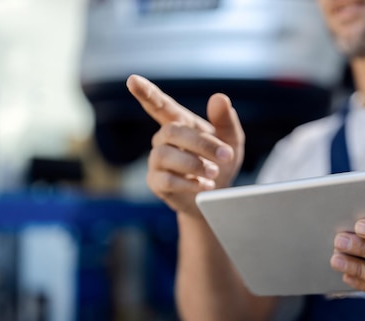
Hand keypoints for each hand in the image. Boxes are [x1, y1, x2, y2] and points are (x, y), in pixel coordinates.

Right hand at [126, 75, 244, 215]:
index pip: (160, 104)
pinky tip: (204, 185)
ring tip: (214, 172)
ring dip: (194, 164)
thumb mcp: (232, 139)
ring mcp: (157, 161)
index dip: (146, 92)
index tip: (132, 80)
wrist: (218, 195)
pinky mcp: (156, 183)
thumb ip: (225, 119)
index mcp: (180, 122)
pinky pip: (165, 180)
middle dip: (201, 143)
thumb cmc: (221, 162)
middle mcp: (164, 139)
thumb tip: (219, 97)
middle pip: (172, 131)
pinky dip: (187, 182)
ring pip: (166, 155)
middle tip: (225, 155)